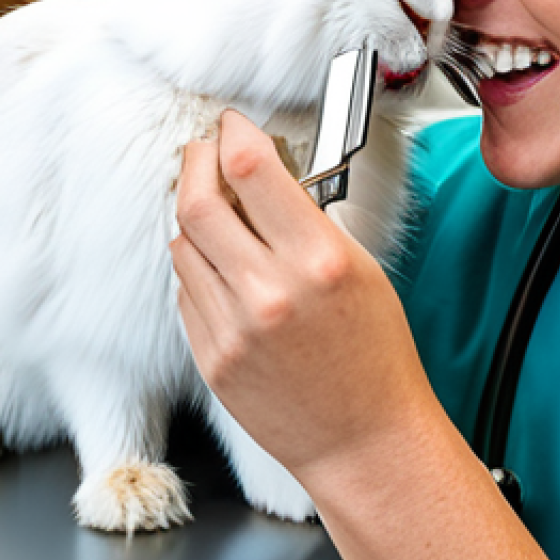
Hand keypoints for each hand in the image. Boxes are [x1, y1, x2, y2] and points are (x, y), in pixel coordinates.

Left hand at [170, 108, 436, 481]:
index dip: (233, 133)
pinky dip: (199, 265)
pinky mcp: (211, 358)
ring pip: (183, 244)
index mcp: (317, 260)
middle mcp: (268, 293)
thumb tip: (266, 179)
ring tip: (221, 213)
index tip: (232, 124)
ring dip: (196, 215)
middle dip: (196, 161)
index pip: (250, 169)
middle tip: (204, 150)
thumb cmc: (375, 354)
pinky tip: (226, 267)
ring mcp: (232, 329)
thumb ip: (308, 221)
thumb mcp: (360, 267)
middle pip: (198, 200)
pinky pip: (186, 290)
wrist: (364, 435)